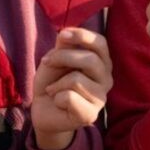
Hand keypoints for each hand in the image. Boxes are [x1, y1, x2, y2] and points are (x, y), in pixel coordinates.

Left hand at [30, 26, 112, 149]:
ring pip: (77, 80)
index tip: (63, 35)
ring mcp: (101, 98)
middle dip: (62, 57)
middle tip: (46, 62)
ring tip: (53, 90)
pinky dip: (57, 98)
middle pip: (91, 60)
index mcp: (101, 63)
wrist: (43, 110)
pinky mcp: (91, 114)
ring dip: (56, 83)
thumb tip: (65, 35)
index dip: (83, 35)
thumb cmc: (52, 82)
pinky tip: (59, 103)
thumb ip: (63, 47)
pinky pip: (69, 98)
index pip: (101, 43)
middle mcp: (106, 79)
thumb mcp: (55, 59)